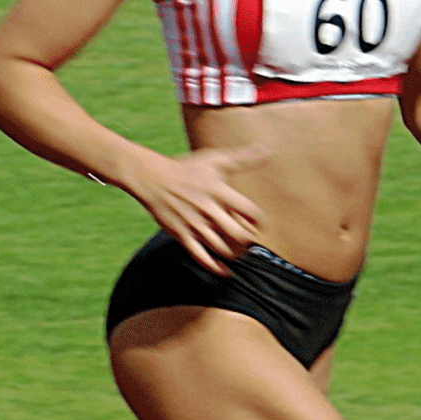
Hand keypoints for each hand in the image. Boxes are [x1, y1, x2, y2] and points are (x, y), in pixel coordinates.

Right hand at [129, 143, 266, 273]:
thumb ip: (243, 158)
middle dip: (248, 243)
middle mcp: (208, 209)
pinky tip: (224, 270)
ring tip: (238, 254)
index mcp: (220, 192)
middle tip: (249, 242)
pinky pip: (200, 256)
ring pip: (221, 248)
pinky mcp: (181, 234)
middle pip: (238, 235)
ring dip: (234, 255)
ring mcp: (194, 224)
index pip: (250, 212)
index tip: (259, 225)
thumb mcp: (215, 160)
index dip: (259, 222)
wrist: (153, 178)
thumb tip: (267, 149)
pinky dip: (214, 267)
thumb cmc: (188, 169)